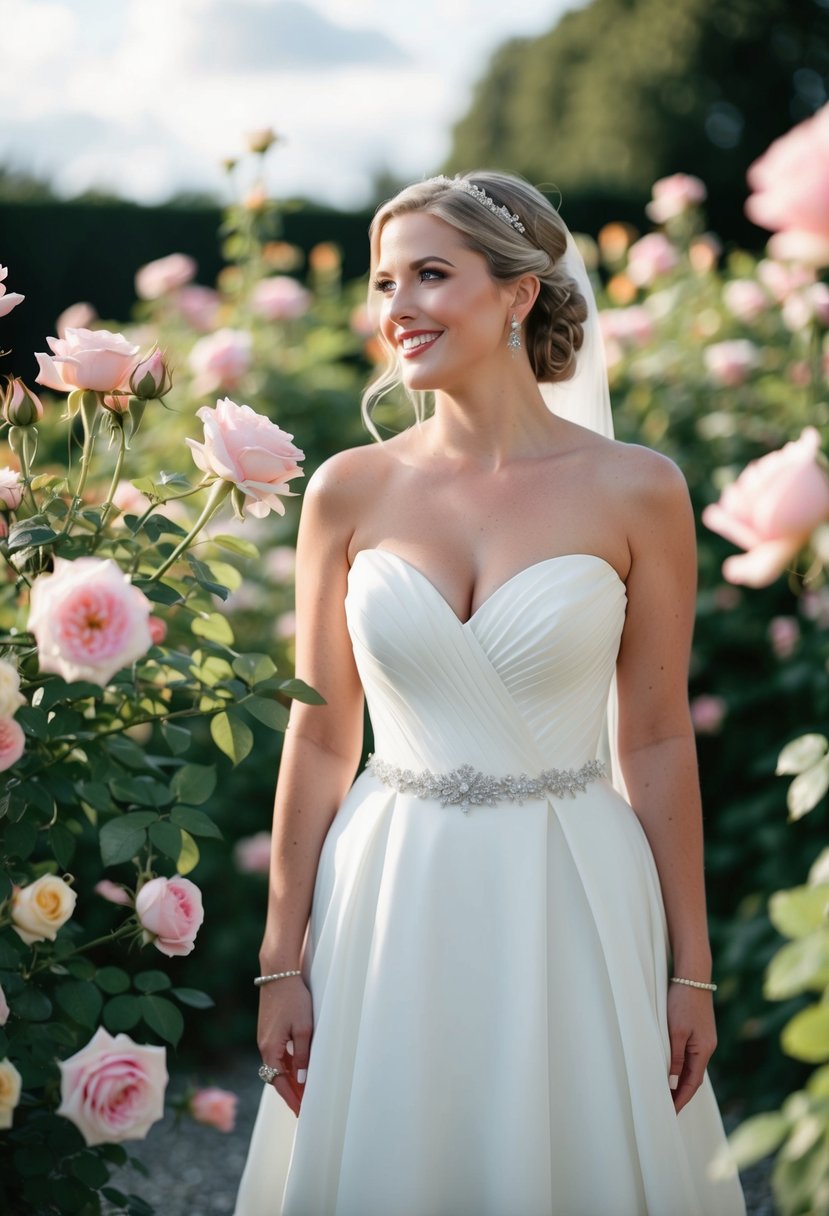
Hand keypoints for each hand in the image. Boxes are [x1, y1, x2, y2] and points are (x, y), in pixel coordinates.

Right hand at [257, 976, 312, 1116]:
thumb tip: (302, 1079)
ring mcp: (265, 1038)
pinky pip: (278, 1054)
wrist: (278, 973)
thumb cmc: (293, 999)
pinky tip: (298, 1069)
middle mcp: (264, 1046)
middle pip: (276, 1077)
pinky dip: (287, 1065)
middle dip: (290, 1093)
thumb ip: (302, 1056)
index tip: (301, 1112)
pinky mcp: (269, 1030)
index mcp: (270, 1049)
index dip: (291, 1098)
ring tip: (303, 1092)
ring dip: (289, 1079)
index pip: (280, 1083)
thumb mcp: (303, 1029)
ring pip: (277, 1066)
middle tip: (303, 1107)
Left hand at [666, 982, 716, 1114]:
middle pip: (693, 1078)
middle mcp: (707, 1048)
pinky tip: (673, 1072)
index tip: (669, 1113)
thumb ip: (675, 1056)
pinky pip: (691, 1056)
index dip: (681, 1099)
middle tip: (666, 1110)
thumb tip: (672, 1082)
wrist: (693, 976)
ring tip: (666, 1096)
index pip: (692, 1084)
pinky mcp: (700, 1032)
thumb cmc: (682, 1002)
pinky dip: (682, 1068)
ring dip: (680, 1082)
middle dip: (680, 1095)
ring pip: (692, 1067)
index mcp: (703, 1050)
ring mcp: (705, 1040)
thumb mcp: (675, 1030)